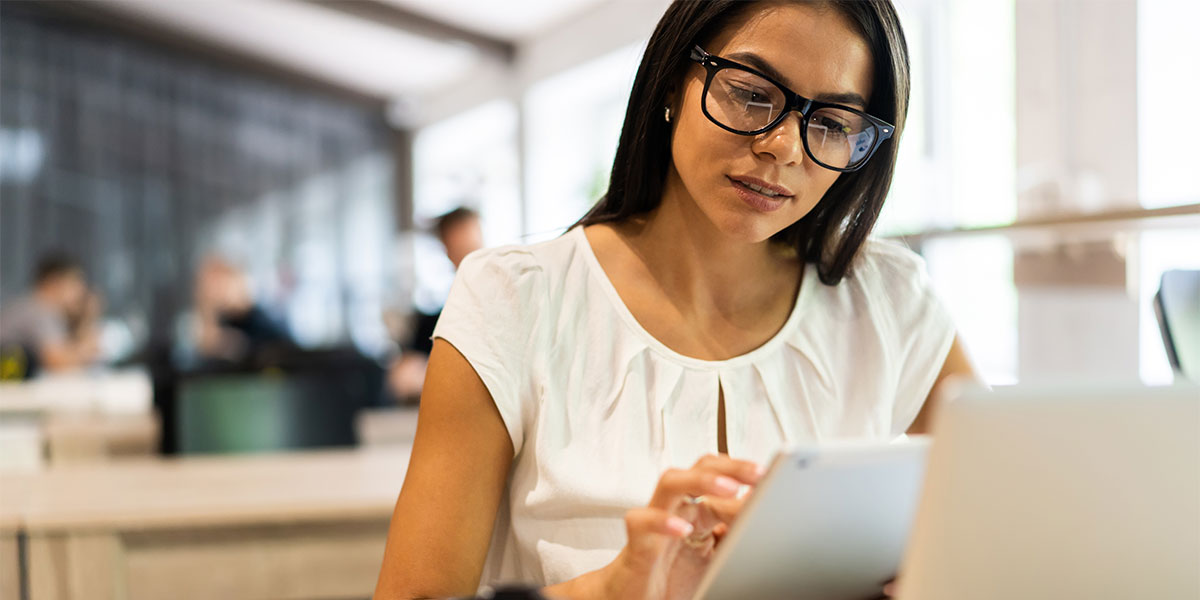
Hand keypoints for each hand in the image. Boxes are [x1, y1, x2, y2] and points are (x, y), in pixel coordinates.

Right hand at [604, 454, 763, 599]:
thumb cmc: (674, 577)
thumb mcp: (717, 555)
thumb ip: (735, 532)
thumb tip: (761, 512)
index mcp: (698, 509)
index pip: (721, 477)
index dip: (745, 478)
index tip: (772, 481)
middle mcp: (677, 508)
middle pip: (699, 469)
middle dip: (730, 466)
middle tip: (758, 472)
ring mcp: (655, 522)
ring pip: (670, 483)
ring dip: (700, 481)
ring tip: (729, 488)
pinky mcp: (638, 544)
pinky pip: (642, 522)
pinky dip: (662, 522)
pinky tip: (683, 529)